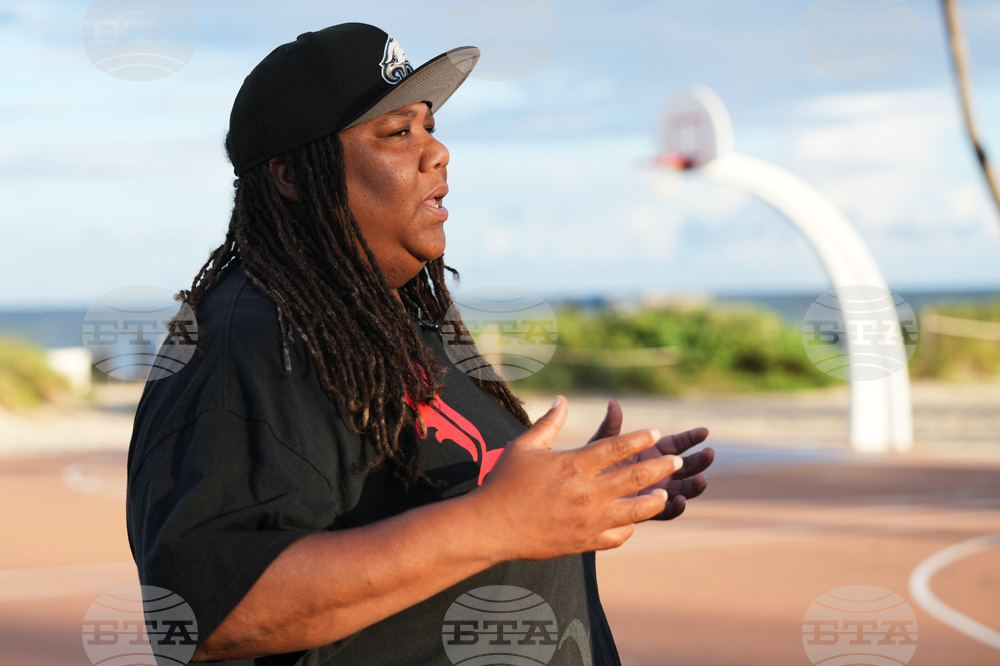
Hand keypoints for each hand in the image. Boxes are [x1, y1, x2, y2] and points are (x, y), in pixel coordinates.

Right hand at [476, 396, 682, 560]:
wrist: (491, 526)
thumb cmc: (505, 482)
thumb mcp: (525, 446)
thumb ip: (549, 423)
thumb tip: (563, 399)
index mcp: (574, 464)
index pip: (617, 447)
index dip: (640, 438)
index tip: (655, 433)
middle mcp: (587, 492)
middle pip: (635, 477)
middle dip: (661, 467)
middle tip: (676, 461)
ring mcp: (588, 520)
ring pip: (635, 511)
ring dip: (654, 501)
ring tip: (664, 493)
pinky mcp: (584, 542)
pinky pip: (618, 536)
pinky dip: (628, 528)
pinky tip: (631, 521)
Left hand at [588, 399, 712, 520]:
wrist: (581, 493)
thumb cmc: (591, 463)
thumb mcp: (602, 444)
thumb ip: (610, 427)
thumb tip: (612, 403)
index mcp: (652, 452)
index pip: (678, 444)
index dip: (692, 438)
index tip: (704, 432)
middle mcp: (658, 472)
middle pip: (687, 466)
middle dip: (700, 461)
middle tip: (709, 453)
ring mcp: (656, 491)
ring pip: (683, 489)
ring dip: (694, 485)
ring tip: (700, 480)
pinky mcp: (649, 510)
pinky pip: (667, 511)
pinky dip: (676, 507)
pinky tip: (679, 501)